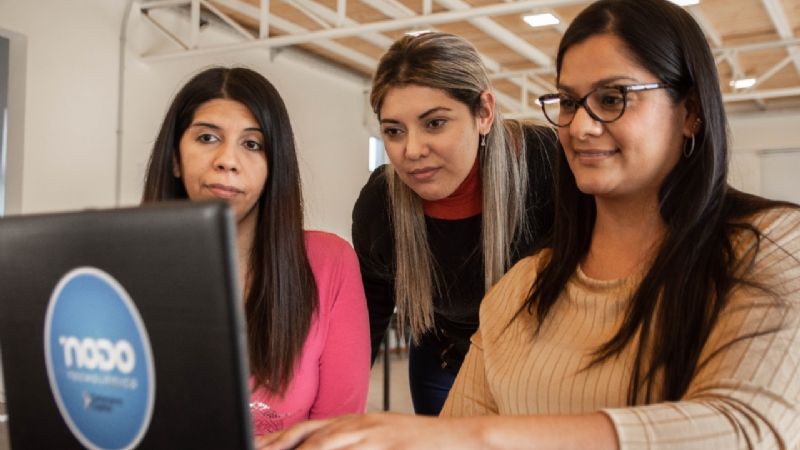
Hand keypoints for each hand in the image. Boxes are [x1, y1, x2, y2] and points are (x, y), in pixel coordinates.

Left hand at [255, 413, 481, 449]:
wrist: (458, 437)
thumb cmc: (417, 443)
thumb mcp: (379, 439)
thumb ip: (351, 443)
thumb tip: (321, 446)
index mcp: (355, 422)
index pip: (308, 430)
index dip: (281, 440)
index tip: (260, 447)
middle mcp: (360, 424)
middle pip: (311, 434)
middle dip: (283, 445)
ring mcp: (373, 434)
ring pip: (328, 440)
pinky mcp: (387, 443)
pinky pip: (354, 449)